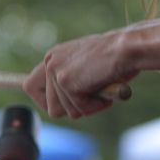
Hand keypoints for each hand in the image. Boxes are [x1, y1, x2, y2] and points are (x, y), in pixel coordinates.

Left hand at [23, 30, 137, 118]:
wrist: (128, 48)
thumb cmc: (117, 58)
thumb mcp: (88, 68)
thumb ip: (73, 81)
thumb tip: (62, 106)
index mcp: (54, 57)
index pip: (31, 86)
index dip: (46, 101)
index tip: (62, 106)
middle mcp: (50, 62)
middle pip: (48, 106)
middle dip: (71, 109)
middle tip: (91, 99)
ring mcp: (56, 72)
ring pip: (65, 111)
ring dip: (87, 106)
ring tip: (101, 88)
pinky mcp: (65, 82)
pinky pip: (79, 109)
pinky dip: (95, 105)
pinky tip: (104, 88)